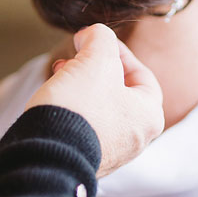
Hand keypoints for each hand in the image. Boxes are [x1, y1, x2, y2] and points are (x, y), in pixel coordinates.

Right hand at [26, 25, 163, 175]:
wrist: (48, 154)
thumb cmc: (80, 108)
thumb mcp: (95, 59)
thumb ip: (100, 38)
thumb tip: (93, 36)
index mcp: (149, 116)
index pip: (141, 74)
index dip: (117, 52)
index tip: (94, 41)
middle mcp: (136, 139)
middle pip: (119, 92)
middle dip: (95, 69)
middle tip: (75, 58)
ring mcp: (111, 154)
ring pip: (100, 109)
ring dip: (81, 88)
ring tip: (60, 76)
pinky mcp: (85, 160)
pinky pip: (84, 127)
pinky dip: (73, 110)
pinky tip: (55, 101)